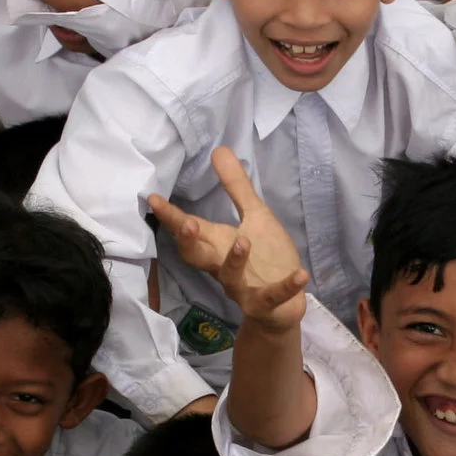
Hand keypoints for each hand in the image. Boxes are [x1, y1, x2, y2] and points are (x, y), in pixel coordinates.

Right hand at [150, 148, 310, 332]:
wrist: (283, 305)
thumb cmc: (265, 258)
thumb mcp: (255, 216)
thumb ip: (236, 187)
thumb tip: (219, 150)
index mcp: (218, 244)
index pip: (190, 229)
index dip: (171, 217)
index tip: (154, 199)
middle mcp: (223, 266)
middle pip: (197, 256)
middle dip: (190, 241)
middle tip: (188, 224)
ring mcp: (242, 288)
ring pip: (230, 277)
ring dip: (235, 260)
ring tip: (243, 241)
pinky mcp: (264, 304)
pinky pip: (272, 297)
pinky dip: (286, 287)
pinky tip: (301, 274)